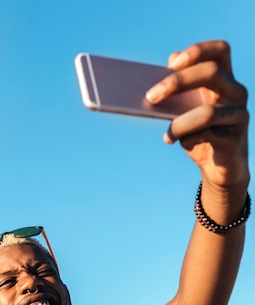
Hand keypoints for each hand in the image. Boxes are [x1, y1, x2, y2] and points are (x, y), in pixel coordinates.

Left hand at [146, 40, 248, 193]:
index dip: (198, 51)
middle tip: (151, 96)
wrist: (218, 167)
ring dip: (179, 123)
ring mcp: (238, 114)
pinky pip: (208, 135)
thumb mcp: (187, 110)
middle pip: (211, 72)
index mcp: (224, 79)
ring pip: (208, 111)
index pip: (219, 51)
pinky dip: (187, 138)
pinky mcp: (236, 138)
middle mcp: (236, 92)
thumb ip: (179, 89)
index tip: (172, 63)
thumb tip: (170, 59)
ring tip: (165, 133)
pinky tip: (172, 141)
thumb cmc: (200, 133)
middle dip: (177, 82)